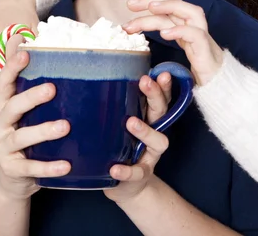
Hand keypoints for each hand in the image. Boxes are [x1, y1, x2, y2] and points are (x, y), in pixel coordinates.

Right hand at [0, 50, 70, 200]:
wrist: (15, 179)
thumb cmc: (29, 139)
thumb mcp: (31, 116)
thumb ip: (42, 97)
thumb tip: (73, 68)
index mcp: (4, 107)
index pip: (4, 84)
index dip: (12, 68)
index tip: (26, 54)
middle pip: (11, 107)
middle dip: (31, 97)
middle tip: (51, 89)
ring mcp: (2, 147)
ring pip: (20, 137)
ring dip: (42, 130)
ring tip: (65, 126)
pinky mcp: (10, 169)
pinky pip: (29, 167)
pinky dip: (47, 166)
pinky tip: (66, 165)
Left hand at [103, 69, 170, 202]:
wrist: (126, 185)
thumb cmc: (121, 147)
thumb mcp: (120, 125)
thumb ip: (116, 106)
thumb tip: (94, 78)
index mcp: (150, 118)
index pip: (161, 98)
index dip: (163, 85)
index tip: (161, 72)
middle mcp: (156, 133)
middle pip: (162, 112)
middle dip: (155, 95)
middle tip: (145, 82)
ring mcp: (151, 154)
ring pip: (159, 141)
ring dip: (146, 131)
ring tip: (131, 122)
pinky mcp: (141, 174)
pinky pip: (137, 172)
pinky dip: (127, 170)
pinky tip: (115, 168)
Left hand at [123, 0, 223, 85]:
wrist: (220, 86)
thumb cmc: (197, 68)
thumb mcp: (177, 49)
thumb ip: (166, 34)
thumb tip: (137, 27)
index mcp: (187, 26)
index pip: (170, 7)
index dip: (151, 1)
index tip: (131, 4)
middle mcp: (195, 27)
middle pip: (177, 5)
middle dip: (154, 0)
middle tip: (130, 4)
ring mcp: (203, 38)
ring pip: (190, 13)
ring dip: (170, 7)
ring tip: (151, 8)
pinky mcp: (207, 51)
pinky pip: (196, 35)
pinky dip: (181, 31)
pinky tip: (165, 34)